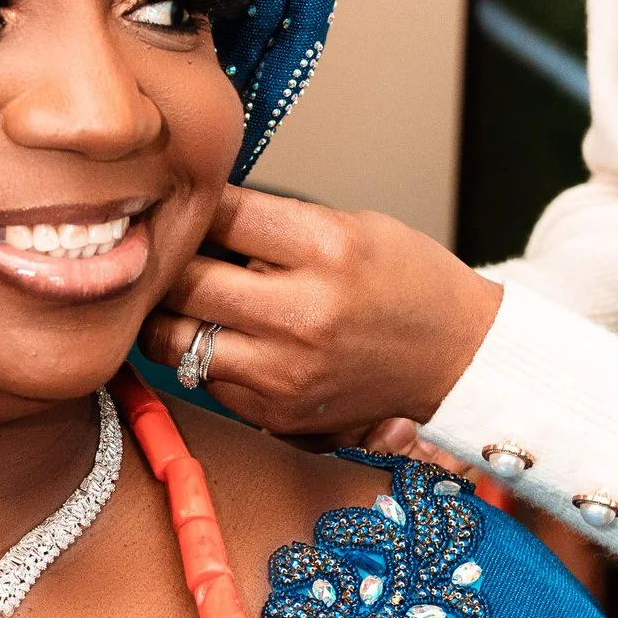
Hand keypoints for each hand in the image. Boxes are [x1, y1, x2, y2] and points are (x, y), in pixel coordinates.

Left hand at [147, 185, 501, 445]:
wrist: (457, 356)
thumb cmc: (403, 282)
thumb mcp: (350, 226)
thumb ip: (270, 226)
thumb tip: (192, 220)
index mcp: (326, 248)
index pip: (220, 214)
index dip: (193, 205)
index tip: (186, 206)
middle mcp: (303, 314)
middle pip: (183, 279)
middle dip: (165, 261)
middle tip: (161, 254)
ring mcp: (287, 372)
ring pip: (174, 339)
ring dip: (167, 315)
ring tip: (177, 299)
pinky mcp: (278, 412)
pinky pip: (203, 379)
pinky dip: (200, 356)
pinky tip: (221, 338)